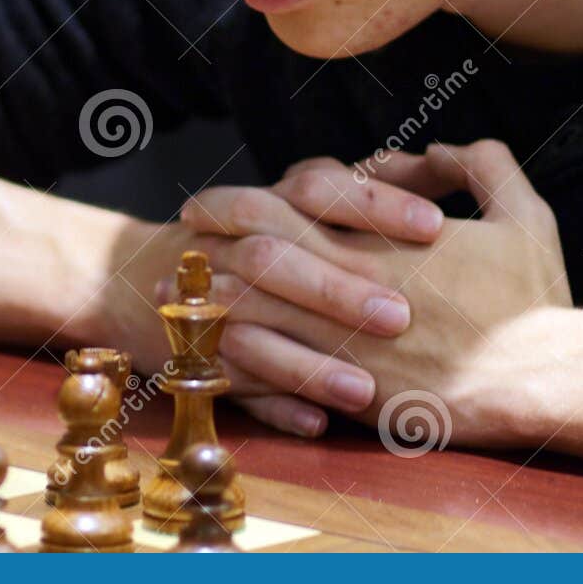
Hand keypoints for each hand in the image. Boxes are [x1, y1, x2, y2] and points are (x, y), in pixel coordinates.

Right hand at [145, 151, 450, 434]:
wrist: (141, 279)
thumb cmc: (264, 238)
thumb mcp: (307, 200)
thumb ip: (374, 183)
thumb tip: (441, 161)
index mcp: (268, 202)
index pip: (317, 188)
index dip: (373, 203)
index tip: (435, 226)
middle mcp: (232, 247)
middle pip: (275, 256)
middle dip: (335, 288)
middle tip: (401, 318)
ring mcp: (206, 304)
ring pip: (249, 329)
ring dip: (307, 362)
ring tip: (364, 390)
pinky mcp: (198, 360)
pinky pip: (231, 385)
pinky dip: (274, 402)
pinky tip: (317, 422)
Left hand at [182, 140, 571, 442]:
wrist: (544, 385)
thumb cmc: (534, 303)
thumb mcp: (525, 216)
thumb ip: (482, 167)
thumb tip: (440, 148)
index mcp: (384, 240)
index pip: (293, 198)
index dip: (243, 196)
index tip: (209, 202)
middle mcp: (354, 288)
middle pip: (255, 253)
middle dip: (207, 240)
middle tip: (179, 238)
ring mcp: (347, 346)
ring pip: (254, 315)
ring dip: (208, 299)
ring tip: (174, 296)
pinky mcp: (350, 396)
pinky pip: (276, 377)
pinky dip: (237, 360)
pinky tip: (213, 353)